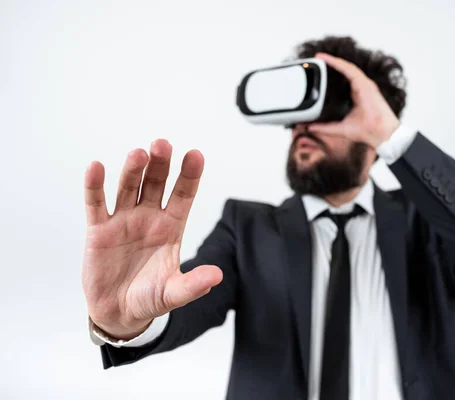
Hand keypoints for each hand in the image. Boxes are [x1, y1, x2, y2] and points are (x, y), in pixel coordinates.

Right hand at [82, 140, 222, 339]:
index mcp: (171, 227)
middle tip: (163, 144)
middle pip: (156, 184)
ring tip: (138, 154)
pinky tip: (96, 167)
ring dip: (133, 170)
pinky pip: (96, 203)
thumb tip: (217, 275)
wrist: (118, 312)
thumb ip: (193, 284)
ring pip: (128, 188)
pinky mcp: (99, 230)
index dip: (189, 176)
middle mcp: (149, 217)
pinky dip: (95, 185)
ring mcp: (124, 220)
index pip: (183, 195)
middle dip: (160, 164)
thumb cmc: (149, 298)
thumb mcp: (173, 293)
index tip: (196, 155)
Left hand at [307, 52, 399, 148]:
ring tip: (322, 57)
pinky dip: (340, 64)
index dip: (332, 73)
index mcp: (356, 96)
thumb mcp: (340, 129)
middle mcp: (361, 88)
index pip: (343, 80)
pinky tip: (331, 60)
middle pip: (345, 71)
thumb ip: (324, 127)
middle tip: (318, 59)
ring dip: (334, 61)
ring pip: (347, 68)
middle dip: (332, 64)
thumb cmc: (367, 131)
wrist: (380, 134)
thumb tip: (309, 127)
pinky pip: (351, 70)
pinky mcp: (366, 85)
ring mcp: (365, 85)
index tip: (320, 70)